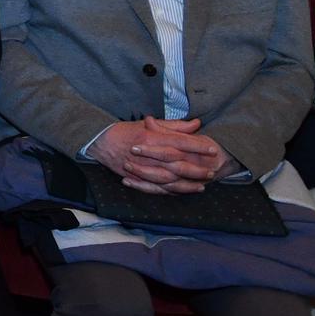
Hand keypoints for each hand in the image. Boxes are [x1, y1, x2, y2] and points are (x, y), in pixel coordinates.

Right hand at [91, 117, 225, 193]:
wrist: (101, 141)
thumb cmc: (127, 131)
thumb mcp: (149, 123)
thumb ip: (174, 125)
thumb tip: (196, 124)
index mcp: (152, 138)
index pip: (181, 142)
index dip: (198, 146)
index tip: (213, 149)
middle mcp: (149, 154)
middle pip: (178, 163)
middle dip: (197, 168)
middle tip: (211, 171)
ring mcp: (143, 168)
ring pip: (170, 179)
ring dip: (187, 183)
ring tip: (202, 185)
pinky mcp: (137, 178)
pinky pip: (157, 188)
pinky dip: (171, 191)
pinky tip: (183, 191)